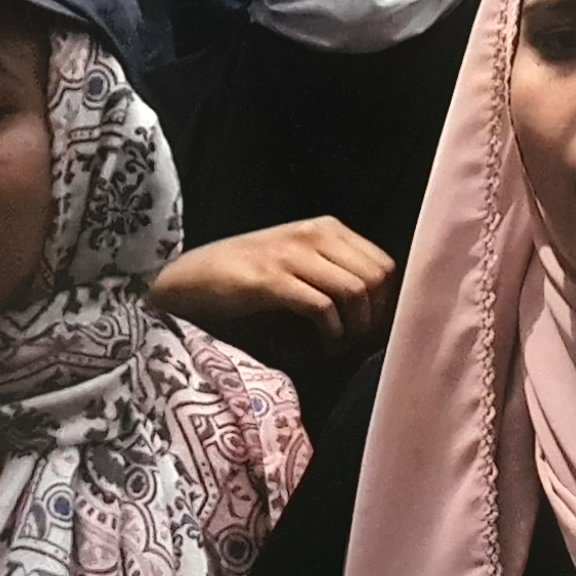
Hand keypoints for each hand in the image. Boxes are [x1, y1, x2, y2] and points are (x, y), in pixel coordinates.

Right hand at [153, 220, 398, 346]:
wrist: (189, 281)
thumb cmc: (245, 278)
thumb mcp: (296, 263)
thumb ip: (332, 272)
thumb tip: (376, 310)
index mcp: (325, 228)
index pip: (384, 264)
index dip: (386, 304)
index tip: (371, 332)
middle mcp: (312, 234)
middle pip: (377, 277)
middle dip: (375, 318)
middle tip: (357, 344)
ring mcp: (290, 254)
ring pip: (355, 291)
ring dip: (354, 329)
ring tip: (338, 347)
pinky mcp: (270, 280)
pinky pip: (322, 306)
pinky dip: (330, 333)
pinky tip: (321, 346)